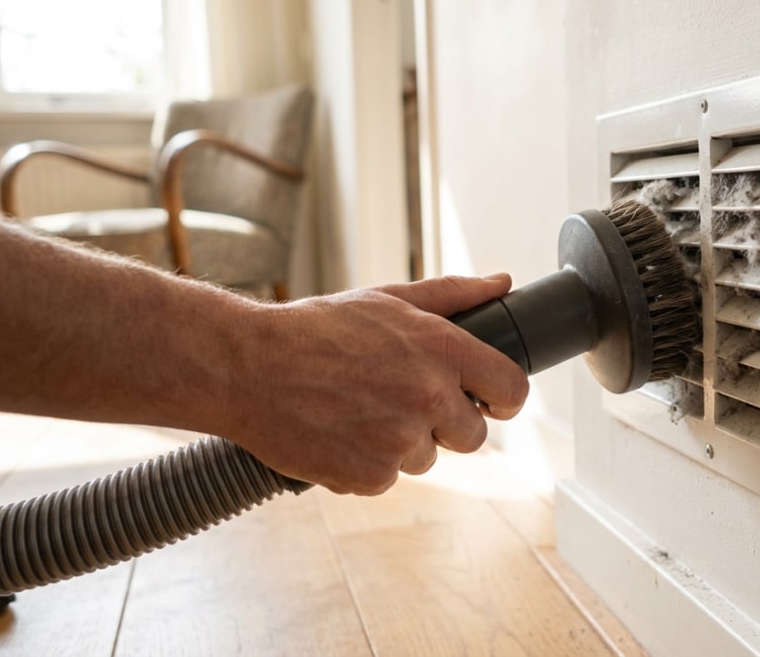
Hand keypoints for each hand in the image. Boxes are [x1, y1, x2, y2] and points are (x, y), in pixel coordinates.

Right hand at [226, 274, 528, 494]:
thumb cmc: (317, 330)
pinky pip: (388, 478)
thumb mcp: (388, 299)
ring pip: (427, 457)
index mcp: (441, 349)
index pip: (512, 389)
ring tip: (360, 410)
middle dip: (449, 423)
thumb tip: (503, 283)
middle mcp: (428, 397)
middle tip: (407, 402)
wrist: (247, 368)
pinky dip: (368, 463)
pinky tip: (341, 433)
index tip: (489, 399)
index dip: (504, 397)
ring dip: (404, 443)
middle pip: (475, 435)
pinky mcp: (370, 477)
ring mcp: (400, 442)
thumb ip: (454, 294)